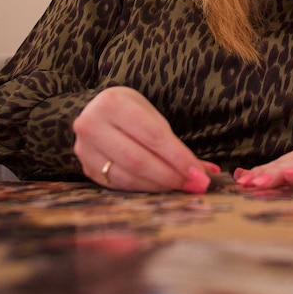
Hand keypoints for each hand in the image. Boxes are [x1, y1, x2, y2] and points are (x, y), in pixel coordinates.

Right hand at [73, 86, 218, 192]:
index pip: (153, 135)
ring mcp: (85, 149)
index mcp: (113, 104)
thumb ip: (175, 143)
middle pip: (138, 159)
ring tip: (181, 187)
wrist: (95, 113)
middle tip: (195, 185)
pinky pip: (119, 185)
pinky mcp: (85, 168)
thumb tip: (208, 172)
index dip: (178, 157)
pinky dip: (144, 189)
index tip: (199, 173)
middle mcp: (92, 125)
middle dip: (171, 176)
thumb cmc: (131, 112)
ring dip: (159, 186)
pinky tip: (161, 189)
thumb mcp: (152, 116)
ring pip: (128, 176)